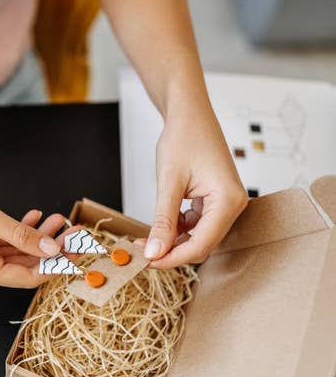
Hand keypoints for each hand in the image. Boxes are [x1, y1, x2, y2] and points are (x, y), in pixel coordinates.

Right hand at [0, 174, 77, 286]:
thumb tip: (50, 249)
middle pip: (24, 267)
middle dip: (51, 250)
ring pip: (15, 254)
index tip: (77, 250)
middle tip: (74, 231)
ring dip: (37, 238)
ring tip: (58, 219)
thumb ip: (20, 234)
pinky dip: (19, 233)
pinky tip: (34, 218)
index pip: (28, 278)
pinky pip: (2, 245)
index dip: (56, 266)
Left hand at [139, 104, 247, 267]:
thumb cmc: (182, 139)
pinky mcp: (216, 201)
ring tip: (145, 240)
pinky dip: (178, 229)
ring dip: (173, 241)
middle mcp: (234, 205)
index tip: (147, 261)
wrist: (189, 114)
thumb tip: (155, 252)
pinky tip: (159, 226)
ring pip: (199, 237)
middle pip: (202, 245)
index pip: (202, 245)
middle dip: (172, 251)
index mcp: (228, 201)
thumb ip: (163, 221)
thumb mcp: (168, 183)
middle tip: (142, 252)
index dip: (173, 258)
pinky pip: (198, 225)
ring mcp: (226, 203)